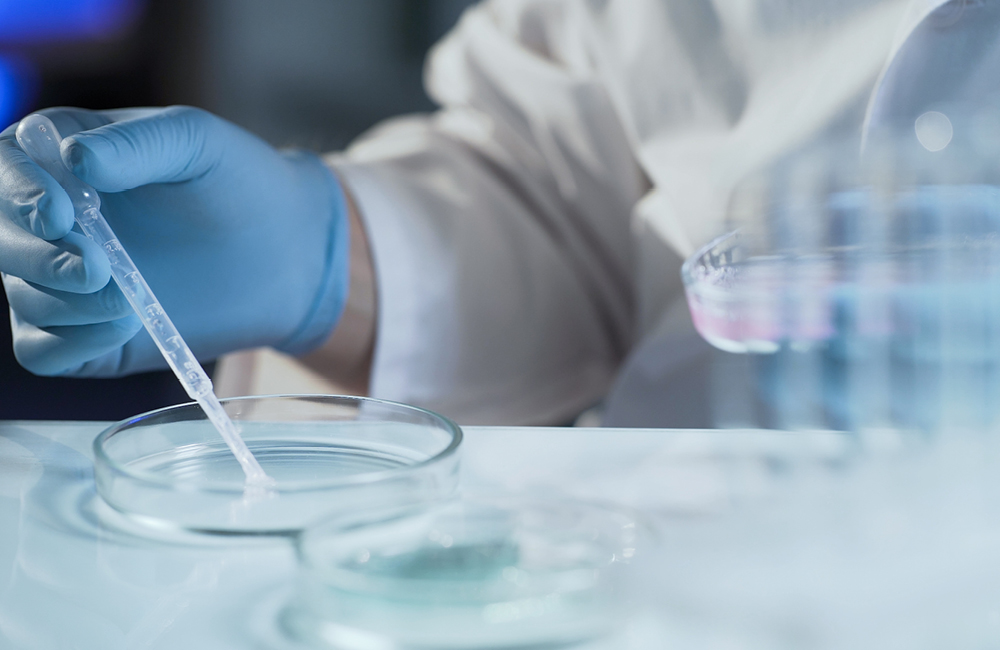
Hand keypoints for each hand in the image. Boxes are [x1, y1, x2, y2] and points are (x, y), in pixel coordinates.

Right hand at [0, 106, 348, 375]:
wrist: (286, 251)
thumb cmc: (238, 182)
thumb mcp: (196, 142)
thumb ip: (138, 145)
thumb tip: (76, 159)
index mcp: (60, 155)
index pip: (5, 168)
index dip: (19, 194)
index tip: (60, 215)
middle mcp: (49, 218)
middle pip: (0, 239)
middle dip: (40, 258)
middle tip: (100, 268)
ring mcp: (61, 277)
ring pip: (24, 297)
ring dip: (68, 304)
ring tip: (130, 299)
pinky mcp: (84, 331)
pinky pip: (43, 350)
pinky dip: (73, 344)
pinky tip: (123, 326)